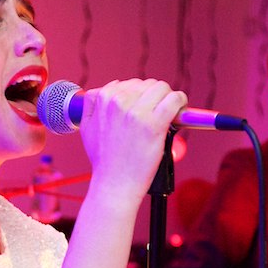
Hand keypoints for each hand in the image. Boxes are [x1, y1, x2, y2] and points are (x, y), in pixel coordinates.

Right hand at [79, 79, 186, 205]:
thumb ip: (91, 106)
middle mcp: (118, 102)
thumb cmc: (104, 160)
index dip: (137, 96)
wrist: (114, 183)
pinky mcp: (154, 124)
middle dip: (152, 96)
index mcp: (103, 100)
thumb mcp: (86, 128)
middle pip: (145, 84)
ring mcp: (137, 113)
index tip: (143, 107)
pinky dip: (180, 101)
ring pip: (161, 87)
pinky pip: (174, 99)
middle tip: (156, 112)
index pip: (126, 84)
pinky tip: (179, 110)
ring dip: (167, 97)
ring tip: (168, 111)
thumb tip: (102, 91)